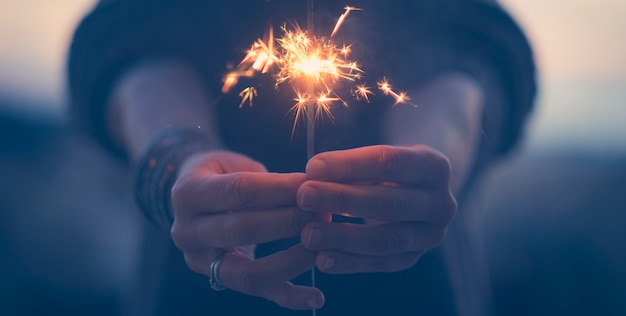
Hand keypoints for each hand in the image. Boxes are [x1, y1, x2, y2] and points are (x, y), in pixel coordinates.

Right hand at [170, 151, 327, 308]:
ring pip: (247, 272)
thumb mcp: (234, 164)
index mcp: (187, 193)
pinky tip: (316, 297)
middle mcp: (186, 231)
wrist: (195, 199)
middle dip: (288, 222)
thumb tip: (308, 188)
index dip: (279, 188)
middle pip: (242, 230)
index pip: (238, 190)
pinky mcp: (219, 280)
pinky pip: (257, 292)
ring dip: (291, 262)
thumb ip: (264, 177)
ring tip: (323, 249)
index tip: (312, 184)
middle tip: (322, 213)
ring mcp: (200, 261)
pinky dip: (289, 298)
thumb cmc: (224, 174)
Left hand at [297, 145, 456, 273]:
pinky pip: (381, 263)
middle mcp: (442, 203)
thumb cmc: (386, 167)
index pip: (389, 162)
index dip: (349, 165)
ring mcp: (432, 235)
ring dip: (344, 238)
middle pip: (390, 203)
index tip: (312, 167)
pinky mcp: (414, 258)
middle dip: (343, 199)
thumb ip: (350, 166)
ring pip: (388, 240)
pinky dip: (350, 263)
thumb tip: (312, 175)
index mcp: (435, 166)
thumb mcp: (377, 157)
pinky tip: (322, 259)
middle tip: (305, 196)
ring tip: (308, 234)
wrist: (417, 189)